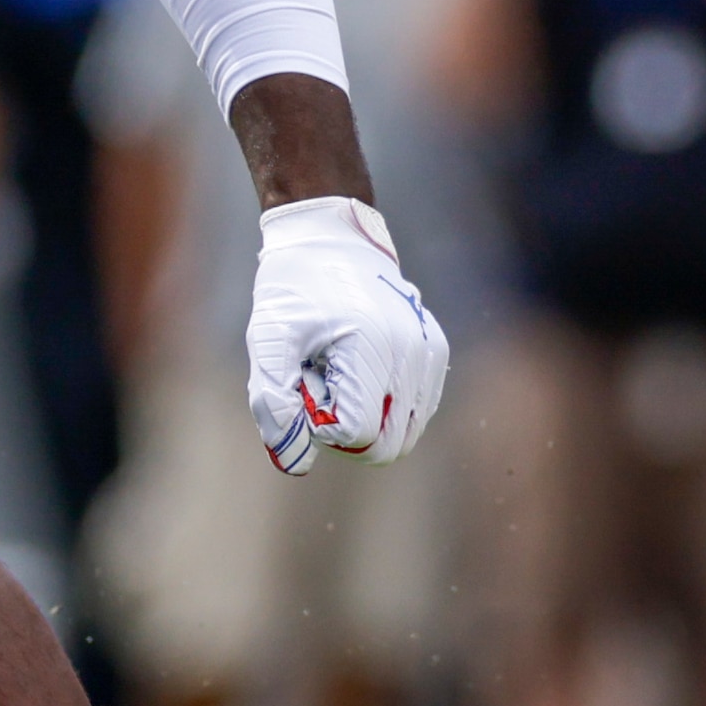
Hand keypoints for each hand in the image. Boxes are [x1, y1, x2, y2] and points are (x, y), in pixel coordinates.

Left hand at [243, 195, 449, 473]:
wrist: (330, 238)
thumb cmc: (293, 289)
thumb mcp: (267, 340)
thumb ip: (273, 404)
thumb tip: (295, 466)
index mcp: (372, 346)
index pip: (358, 433)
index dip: (322, 425)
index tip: (304, 385)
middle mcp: (414, 353)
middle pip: (389, 445)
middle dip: (346, 430)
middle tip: (319, 384)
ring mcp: (432, 353)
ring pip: (404, 434)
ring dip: (366, 417)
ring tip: (338, 370)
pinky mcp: (437, 352)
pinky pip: (415, 412)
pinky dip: (384, 405)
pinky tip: (357, 365)